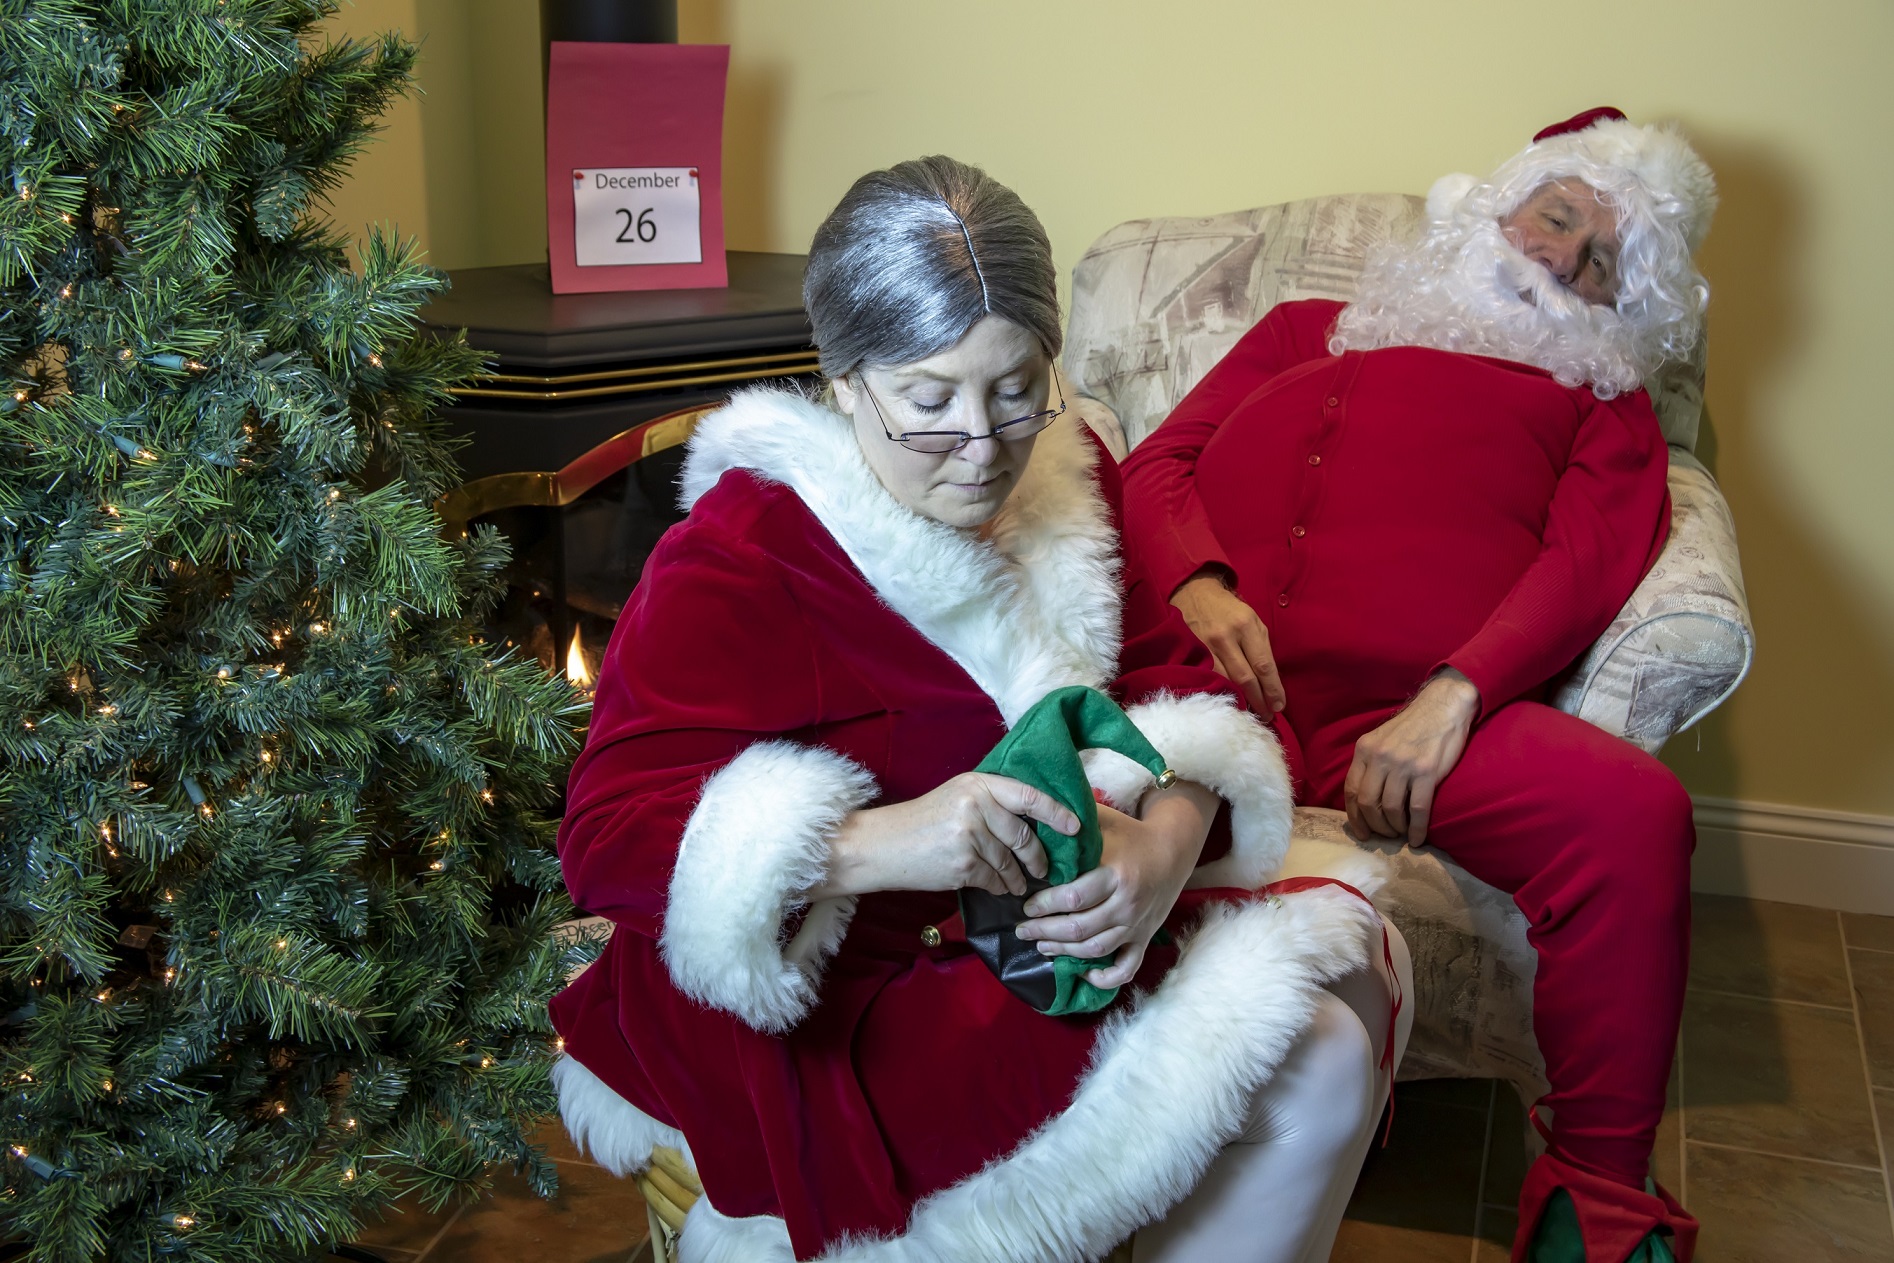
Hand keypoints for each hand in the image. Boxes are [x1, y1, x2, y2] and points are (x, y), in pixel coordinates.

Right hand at [811, 773, 1076, 899]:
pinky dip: (999, 888)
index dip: (1057, 812)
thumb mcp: (958, 797)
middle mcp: (976, 806)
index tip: (1076, 827)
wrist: (882, 845)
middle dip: (1039, 858)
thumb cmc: (922, 822)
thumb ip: (992, 802)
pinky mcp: (963, 864)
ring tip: (1020, 885)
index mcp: (978, 784)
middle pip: (1024, 837)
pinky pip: (995, 880)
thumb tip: (1034, 822)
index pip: (1028, 796)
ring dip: (1019, 879)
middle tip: (1046, 870)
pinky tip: (996, 889)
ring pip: (1011, 864)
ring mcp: (970, 835)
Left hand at [1012, 781, 1218, 987]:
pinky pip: (1125, 968)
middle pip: (1079, 928)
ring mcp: (1137, 925)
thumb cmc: (1130, 833)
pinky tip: (1083, 974)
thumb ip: (1069, 823)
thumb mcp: (1101, 822)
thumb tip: (1032, 822)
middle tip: (1022, 929)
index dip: (1045, 906)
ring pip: (1094, 950)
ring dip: (1063, 952)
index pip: (1074, 898)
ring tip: (1041, 946)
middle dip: (1044, 932)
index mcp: (1116, 874)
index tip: (1026, 905)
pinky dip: (1105, 978)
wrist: (1173, 849)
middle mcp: (1127, 904)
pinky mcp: (1144, 938)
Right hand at [1170, 572, 1285, 713]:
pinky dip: (1222, 691)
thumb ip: (1261, 647)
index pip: (1263, 665)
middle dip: (1260, 700)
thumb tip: (1270, 680)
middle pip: (1246, 678)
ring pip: (1226, 681)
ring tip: (1252, 713)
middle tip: (1268, 715)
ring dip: (1241, 701)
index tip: (1280, 705)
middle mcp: (1226, 637)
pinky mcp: (1192, 652)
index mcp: (1246, 626)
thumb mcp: (1252, 619)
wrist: (1195, 593)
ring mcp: (1206, 646)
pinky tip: (1230, 701)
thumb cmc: (1229, 609)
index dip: (1273, 689)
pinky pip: (1209, 678)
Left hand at [1344, 669, 1479, 846]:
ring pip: (1391, 809)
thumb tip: (1364, 796)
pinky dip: (1416, 829)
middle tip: (1383, 836)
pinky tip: (1417, 839)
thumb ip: (1371, 762)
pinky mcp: (1427, 772)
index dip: (1354, 816)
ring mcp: (1403, 765)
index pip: (1351, 789)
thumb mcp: (1381, 738)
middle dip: (1374, 826)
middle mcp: (1380, 757)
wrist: (1442, 706)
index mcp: (1365, 749)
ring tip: (1400, 834)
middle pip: (1368, 803)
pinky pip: (1417, 809)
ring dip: (1394, 828)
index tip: (1361, 832)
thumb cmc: (1412, 726)